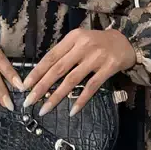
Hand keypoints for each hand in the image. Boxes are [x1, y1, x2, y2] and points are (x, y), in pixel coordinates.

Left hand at [20, 27, 136, 115]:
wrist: (125, 41)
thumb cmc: (98, 43)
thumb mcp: (80, 41)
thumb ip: (64, 53)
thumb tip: (43, 73)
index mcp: (73, 38)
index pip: (50, 57)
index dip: (37, 72)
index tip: (25, 85)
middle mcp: (83, 46)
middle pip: (58, 69)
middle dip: (41, 87)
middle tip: (29, 101)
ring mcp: (96, 57)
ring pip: (72, 80)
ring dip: (56, 96)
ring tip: (44, 109)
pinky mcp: (108, 68)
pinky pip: (92, 87)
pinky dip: (81, 100)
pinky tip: (72, 111)